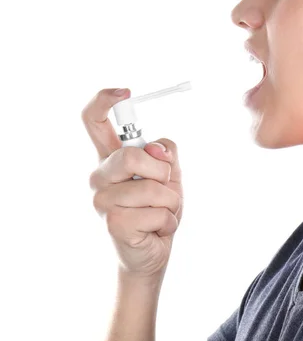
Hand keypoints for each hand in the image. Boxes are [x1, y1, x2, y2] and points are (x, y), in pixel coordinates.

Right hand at [82, 88, 183, 279]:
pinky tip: (156, 229)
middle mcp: (100, 175)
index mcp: (112, 157)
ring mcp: (102, 200)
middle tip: (164, 185)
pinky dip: (168, 221)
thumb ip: (164, 153)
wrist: (154, 249)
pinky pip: (157, 212)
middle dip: (161, 170)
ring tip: (161, 212)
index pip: (94, 121)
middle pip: (129, 155)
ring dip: (171, 201)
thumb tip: (156, 151)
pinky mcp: (112, 223)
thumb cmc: (158, 206)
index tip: (125, 91)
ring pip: (152, 187)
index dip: (104, 101)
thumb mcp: (170, 172)